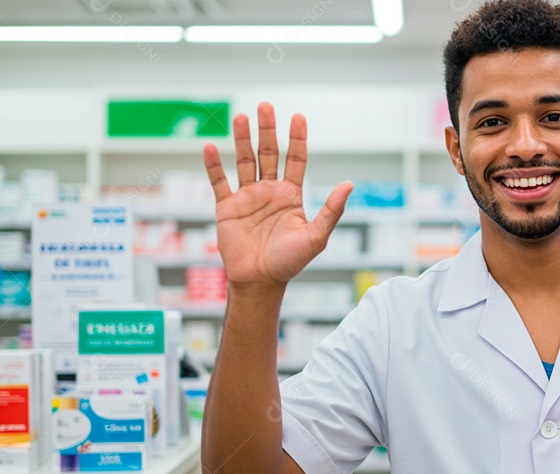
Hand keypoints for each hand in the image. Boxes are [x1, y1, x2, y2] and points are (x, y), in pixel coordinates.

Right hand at [204, 102, 352, 287]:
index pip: (295, 160)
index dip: (297, 139)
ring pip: (244, 161)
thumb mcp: (316, 236)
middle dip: (267, 130)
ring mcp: (247, 197)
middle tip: (265, 106)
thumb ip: (331, 210)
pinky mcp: (227, 208)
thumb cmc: (289, 262)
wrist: (260, 282)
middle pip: (268, 153)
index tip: (298, 117)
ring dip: (241, 139)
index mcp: (291, 196)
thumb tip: (349, 184)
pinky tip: (210, 146)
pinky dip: (213, 165)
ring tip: (240, 117)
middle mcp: (269, 191)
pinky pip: (219, 182)